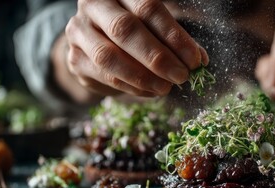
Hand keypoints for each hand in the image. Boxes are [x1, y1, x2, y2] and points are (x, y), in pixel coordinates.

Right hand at [65, 0, 207, 97]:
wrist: (95, 40)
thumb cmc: (134, 30)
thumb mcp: (154, 26)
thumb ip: (175, 40)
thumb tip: (200, 60)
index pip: (148, 9)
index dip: (174, 36)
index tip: (195, 60)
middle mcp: (93, 6)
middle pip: (125, 29)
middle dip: (158, 58)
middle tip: (181, 76)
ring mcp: (79, 32)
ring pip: (109, 56)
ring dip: (143, 77)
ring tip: (166, 88)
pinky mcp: (75, 59)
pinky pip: (105, 77)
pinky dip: (132, 88)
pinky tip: (151, 91)